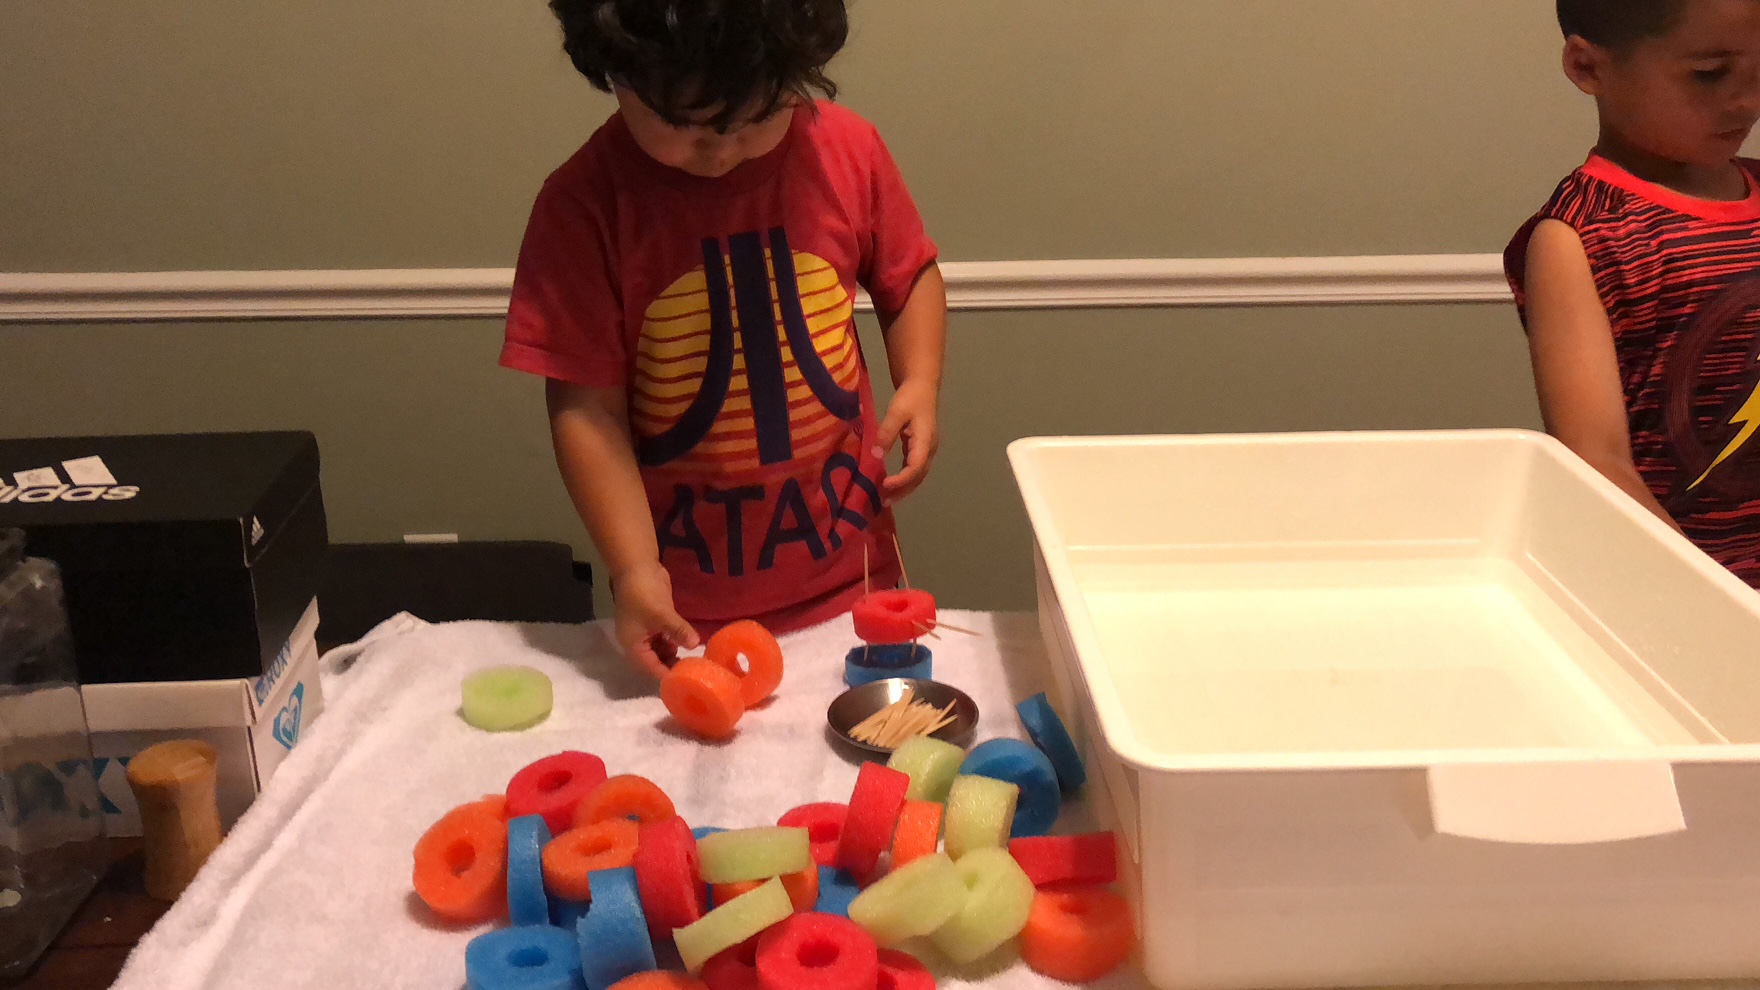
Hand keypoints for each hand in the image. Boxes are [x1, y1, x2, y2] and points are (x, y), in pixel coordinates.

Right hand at [611, 562, 699, 679]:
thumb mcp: (662, 615)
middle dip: (671, 666)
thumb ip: (678, 631)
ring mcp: (646, 632)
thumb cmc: (644, 593)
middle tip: (693, 671)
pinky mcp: (655, 622)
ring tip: (693, 660)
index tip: (686, 679)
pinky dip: (675, 643)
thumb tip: (696, 644)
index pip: (649, 668)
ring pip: (660, 651)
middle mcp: (637, 642)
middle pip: (654, 662)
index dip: (666, 675)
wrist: (638, 566)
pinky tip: (688, 644)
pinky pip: (665, 639)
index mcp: (632, 645)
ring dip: (674, 655)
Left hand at [876, 379, 940, 504]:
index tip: (885, 485)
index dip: (901, 479)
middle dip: (902, 490)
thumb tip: (875, 454)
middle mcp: (929, 449)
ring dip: (903, 488)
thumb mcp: (896, 412)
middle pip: (918, 477)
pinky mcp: (919, 448)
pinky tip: (889, 484)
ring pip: (917, 475)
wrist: (922, 385)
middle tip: (883, 502)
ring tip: (885, 499)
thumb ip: (887, 433)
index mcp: (926, 441)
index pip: (915, 467)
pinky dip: (903, 479)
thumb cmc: (911, 396)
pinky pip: (913, 468)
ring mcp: (925, 450)